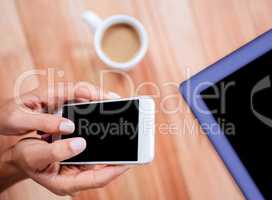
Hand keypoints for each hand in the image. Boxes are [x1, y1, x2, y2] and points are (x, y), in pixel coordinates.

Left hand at [0, 82, 114, 135]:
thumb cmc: (7, 115)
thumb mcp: (20, 119)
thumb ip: (44, 121)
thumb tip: (69, 126)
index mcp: (50, 92)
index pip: (79, 89)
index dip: (97, 92)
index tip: (112, 98)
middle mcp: (58, 95)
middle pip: (86, 94)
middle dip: (103, 98)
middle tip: (120, 106)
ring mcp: (59, 103)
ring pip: (84, 103)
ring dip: (98, 107)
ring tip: (112, 116)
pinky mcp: (59, 111)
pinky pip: (78, 111)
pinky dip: (88, 115)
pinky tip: (95, 124)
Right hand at [6, 137, 128, 195]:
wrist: (21, 155)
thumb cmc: (26, 157)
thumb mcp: (36, 154)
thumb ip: (57, 151)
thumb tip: (80, 144)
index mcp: (67, 182)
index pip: (97, 179)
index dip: (114, 171)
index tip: (129, 162)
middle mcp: (77, 176)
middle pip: (104, 170)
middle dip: (120, 160)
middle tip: (136, 148)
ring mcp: (79, 168)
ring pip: (102, 162)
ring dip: (115, 151)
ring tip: (128, 139)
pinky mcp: (79, 160)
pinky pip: (96, 154)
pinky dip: (104, 145)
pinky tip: (111, 134)